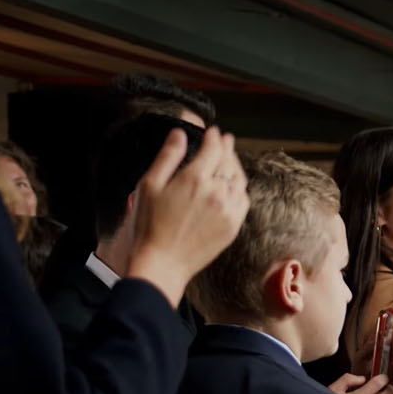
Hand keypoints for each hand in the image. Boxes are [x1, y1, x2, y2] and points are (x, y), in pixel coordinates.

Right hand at [125, 127, 248, 306]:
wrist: (163, 261)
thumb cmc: (149, 223)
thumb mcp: (150, 184)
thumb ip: (167, 156)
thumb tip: (180, 134)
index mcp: (195, 179)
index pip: (213, 150)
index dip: (215, 138)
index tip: (214, 132)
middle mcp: (217, 192)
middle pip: (228, 163)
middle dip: (227, 148)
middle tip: (226, 140)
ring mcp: (228, 210)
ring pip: (239, 182)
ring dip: (236, 167)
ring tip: (230, 160)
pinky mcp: (233, 226)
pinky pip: (243, 201)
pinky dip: (240, 188)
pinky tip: (234, 186)